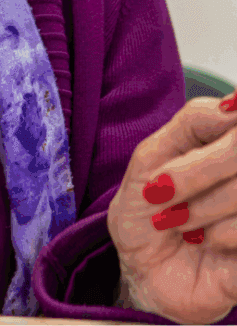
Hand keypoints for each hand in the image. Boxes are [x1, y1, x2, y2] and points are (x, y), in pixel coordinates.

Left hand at [108, 93, 236, 323]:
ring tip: (179, 221)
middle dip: (193, 172)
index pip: (230, 113)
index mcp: (224, 139)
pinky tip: (207, 242)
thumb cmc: (147, 209)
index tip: (174, 160)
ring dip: (201, 207)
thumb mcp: (152, 156)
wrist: (144, 270)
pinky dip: (222, 235)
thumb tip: (233, 103)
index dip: (206, 138)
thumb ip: (193, 123)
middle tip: (161, 190)